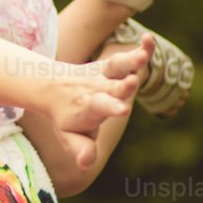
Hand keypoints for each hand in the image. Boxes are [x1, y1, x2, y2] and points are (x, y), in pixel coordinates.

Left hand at [42, 34, 152, 161]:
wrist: (52, 88)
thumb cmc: (67, 119)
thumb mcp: (70, 137)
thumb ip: (80, 149)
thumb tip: (85, 163)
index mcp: (88, 107)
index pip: (98, 107)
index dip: (110, 107)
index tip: (122, 109)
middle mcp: (96, 89)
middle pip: (111, 87)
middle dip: (122, 86)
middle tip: (132, 83)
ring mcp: (104, 76)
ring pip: (118, 67)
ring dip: (130, 61)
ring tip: (143, 56)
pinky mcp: (110, 66)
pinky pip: (127, 57)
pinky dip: (140, 49)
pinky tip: (149, 39)